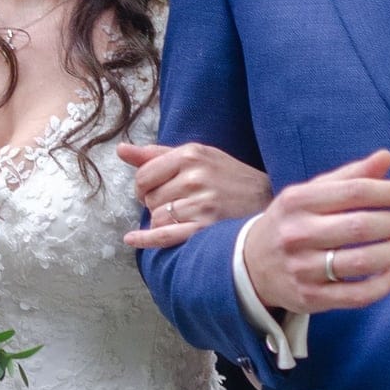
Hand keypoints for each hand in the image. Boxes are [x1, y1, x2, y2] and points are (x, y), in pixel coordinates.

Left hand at [119, 140, 271, 249]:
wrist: (267, 199)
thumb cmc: (228, 176)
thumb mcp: (198, 155)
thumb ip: (157, 154)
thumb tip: (121, 150)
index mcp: (191, 154)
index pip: (144, 175)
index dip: (143, 186)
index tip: (154, 190)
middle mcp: (195, 177)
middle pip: (149, 198)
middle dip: (156, 202)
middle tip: (178, 202)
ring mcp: (201, 203)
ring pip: (157, 217)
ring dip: (163, 220)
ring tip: (185, 215)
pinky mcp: (206, 228)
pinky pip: (165, 236)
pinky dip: (146, 239)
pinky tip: (132, 239)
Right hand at [239, 150, 389, 314]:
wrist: (250, 266)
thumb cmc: (292, 222)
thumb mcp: (310, 193)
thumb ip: (350, 176)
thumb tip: (386, 157)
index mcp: (299, 201)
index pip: (355, 191)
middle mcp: (298, 234)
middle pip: (362, 226)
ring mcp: (303, 269)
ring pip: (363, 262)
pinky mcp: (311, 298)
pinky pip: (359, 295)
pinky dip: (383, 283)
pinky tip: (388, 270)